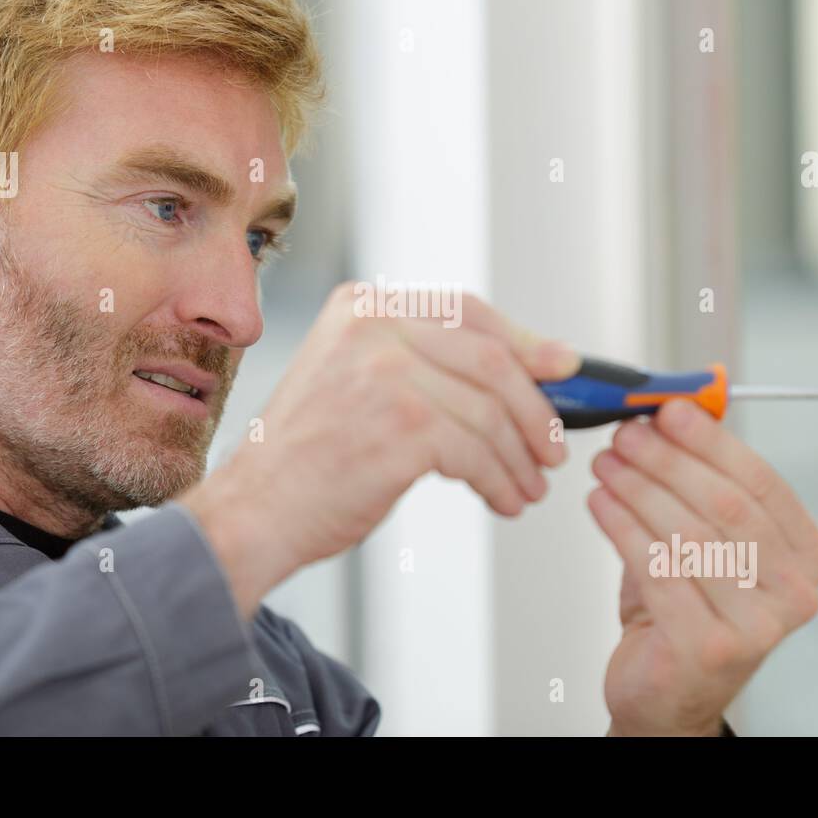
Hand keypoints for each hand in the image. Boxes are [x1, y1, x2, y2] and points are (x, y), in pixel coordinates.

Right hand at [187, 282, 578, 616]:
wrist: (254, 511)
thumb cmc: (308, 456)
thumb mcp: (356, 380)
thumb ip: (423, 362)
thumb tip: (523, 370)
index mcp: (361, 306)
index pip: (467, 310)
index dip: (525, 341)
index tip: (564, 368)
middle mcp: (372, 327)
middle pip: (490, 359)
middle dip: (534, 408)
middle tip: (553, 446)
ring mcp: (386, 374)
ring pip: (489, 411)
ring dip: (519, 456)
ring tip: (528, 485)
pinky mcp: (401, 427)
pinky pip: (477, 452)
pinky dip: (500, 479)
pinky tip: (503, 498)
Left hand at [587, 398, 817, 735]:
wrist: (668, 691)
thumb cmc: (690, 610)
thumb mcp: (707, 539)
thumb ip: (701, 480)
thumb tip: (678, 410)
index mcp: (806, 555)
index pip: (761, 482)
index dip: (712, 440)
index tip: (671, 411)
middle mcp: (793, 593)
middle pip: (725, 505)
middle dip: (667, 460)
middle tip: (627, 435)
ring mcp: (755, 627)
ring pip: (687, 535)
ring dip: (637, 489)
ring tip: (606, 465)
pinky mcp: (707, 647)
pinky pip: (657, 569)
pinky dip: (621, 527)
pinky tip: (601, 504)